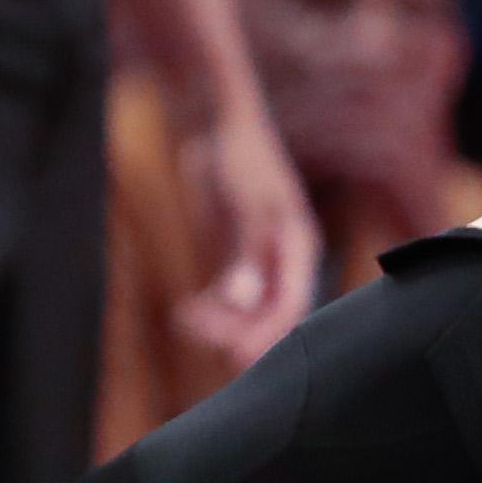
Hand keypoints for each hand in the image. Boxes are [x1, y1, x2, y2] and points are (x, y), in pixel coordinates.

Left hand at [173, 100, 315, 364]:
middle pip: (269, 314)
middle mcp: (284, 258)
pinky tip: (181, 313)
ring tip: (184, 318)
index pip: (292, 304)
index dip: (268, 334)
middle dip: (239, 333)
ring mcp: (259, 259)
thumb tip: (242, 302)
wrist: (218, 125)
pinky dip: (207, 309)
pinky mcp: (234, 257)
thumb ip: (245, 254)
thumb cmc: (239, 155)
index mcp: (299, 245)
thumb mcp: (245, 204)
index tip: (238, 357)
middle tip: (204, 342)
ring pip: (245, 310)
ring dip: (218, 322)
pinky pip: (225, 297)